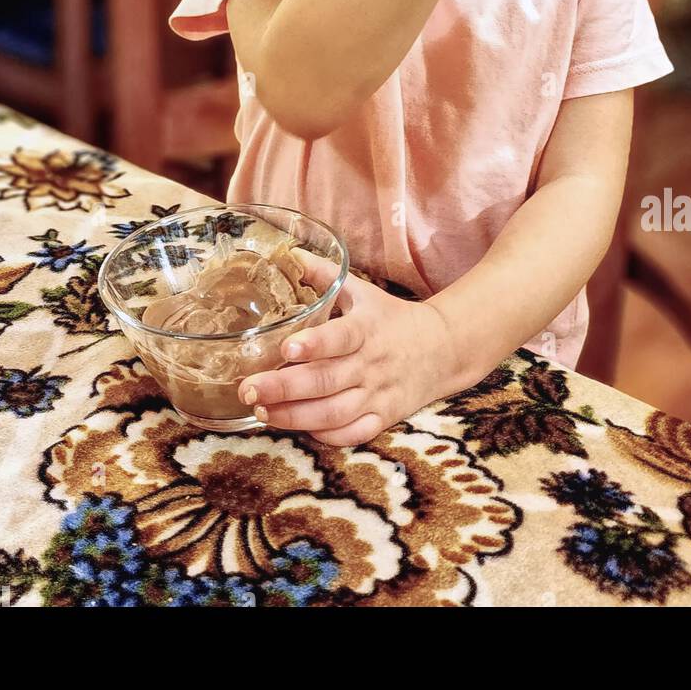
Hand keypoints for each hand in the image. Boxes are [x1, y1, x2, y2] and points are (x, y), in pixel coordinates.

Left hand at [237, 254, 458, 446]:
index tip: (286, 348)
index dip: (314, 345)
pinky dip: (324, 436)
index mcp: (366, 329)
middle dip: (284, 388)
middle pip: (326, 381)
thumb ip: (326, 274)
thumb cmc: (390, 318)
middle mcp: (371, 364)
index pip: (339, 338)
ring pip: (334, 413)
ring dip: (295, 416)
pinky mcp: (383, 418)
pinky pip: (352, 434)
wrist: (441, 349)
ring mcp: (378, 394)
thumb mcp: (362, 291)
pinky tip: (296, 429)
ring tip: (261, 411)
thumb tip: (291, 253)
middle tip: (249, 389)